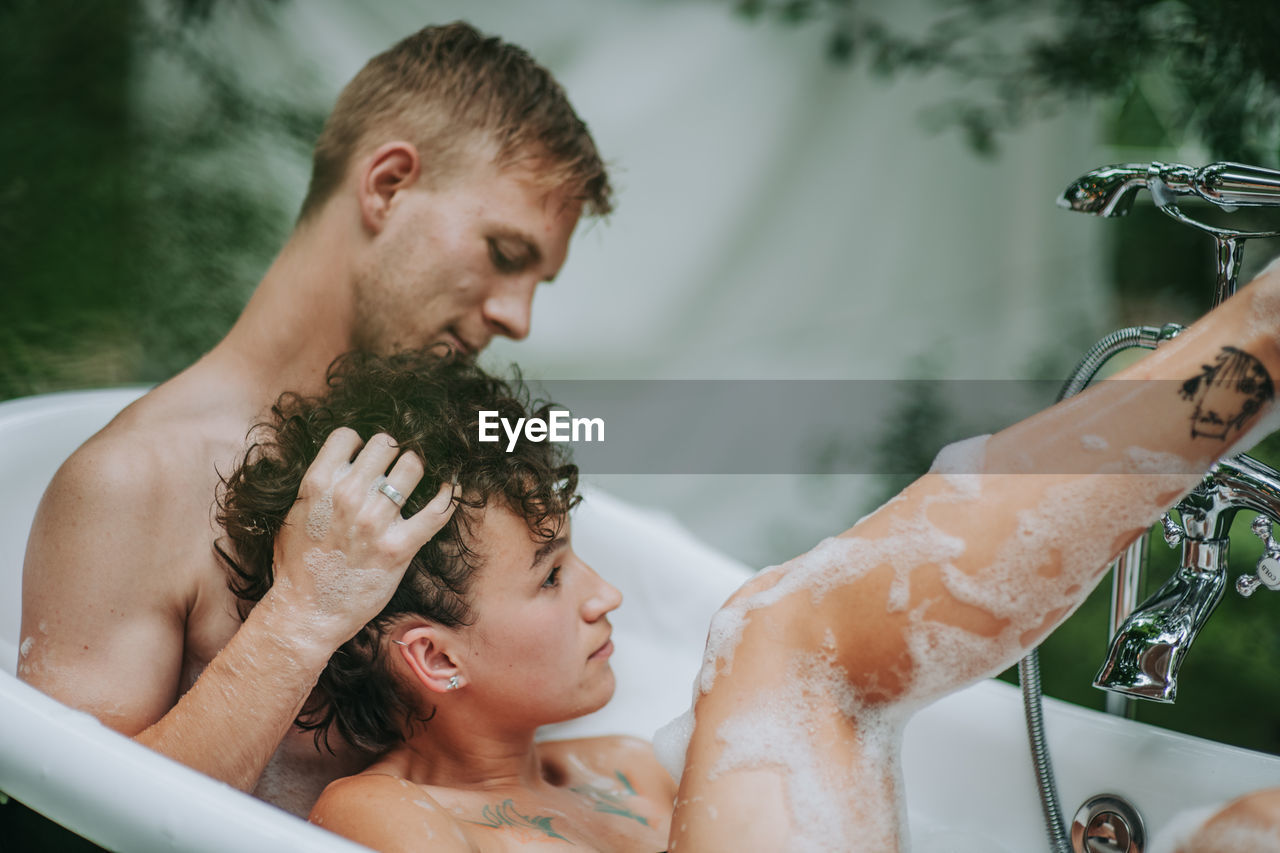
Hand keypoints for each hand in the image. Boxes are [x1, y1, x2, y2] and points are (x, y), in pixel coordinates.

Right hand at [266, 428, 455, 646]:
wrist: (306, 612)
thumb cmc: (296, 565)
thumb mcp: (292, 515)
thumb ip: (316, 486)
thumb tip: (341, 462)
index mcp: (317, 484)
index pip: (347, 435)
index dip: (357, 444)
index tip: (363, 458)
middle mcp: (347, 496)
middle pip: (386, 444)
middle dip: (391, 452)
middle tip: (392, 468)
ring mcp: (375, 521)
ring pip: (413, 466)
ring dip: (416, 469)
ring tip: (415, 480)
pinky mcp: (399, 547)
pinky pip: (437, 511)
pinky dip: (449, 495)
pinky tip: (452, 488)